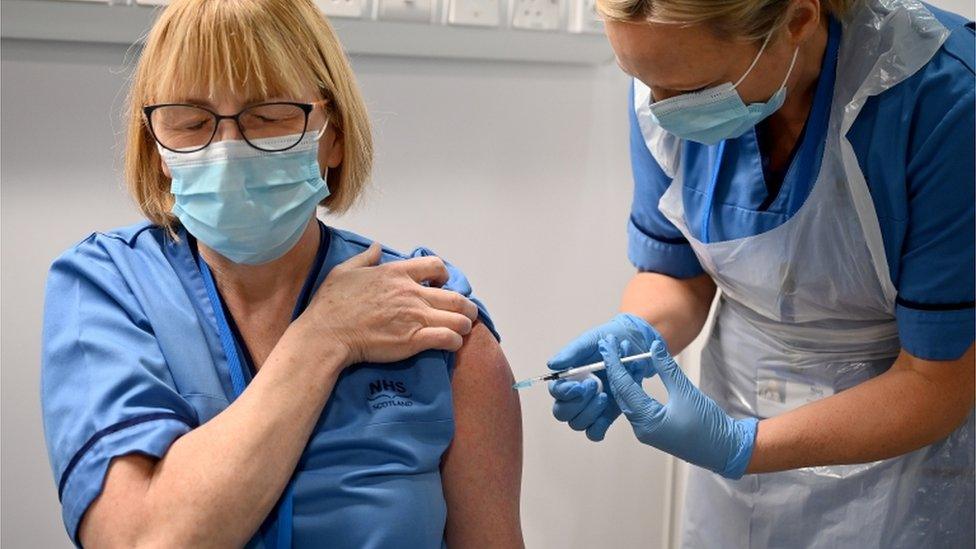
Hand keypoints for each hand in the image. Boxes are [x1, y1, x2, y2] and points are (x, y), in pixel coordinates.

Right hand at [298, 243, 479, 365]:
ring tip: (463, 330)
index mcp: (397, 273)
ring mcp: (415, 317)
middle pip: (455, 296)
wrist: (327, 334)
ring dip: (464, 324)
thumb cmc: (332, 304)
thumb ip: (365, 258)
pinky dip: (454, 341)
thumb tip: (376, 247)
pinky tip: (452, 344)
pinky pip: (447, 338)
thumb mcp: (345, 271)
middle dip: (466, 306)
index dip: (444, 275)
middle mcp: (411, 293)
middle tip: (466, 313)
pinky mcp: (414, 340)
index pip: (435, 265)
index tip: (443, 284)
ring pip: (457, 318)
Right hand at [547, 314, 660, 440]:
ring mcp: (590, 407)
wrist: (634, 344)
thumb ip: (571, 353)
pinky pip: (595, 432)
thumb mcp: (589, 341)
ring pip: (578, 424)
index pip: (556, 392)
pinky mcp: (605, 416)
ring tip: (606, 395)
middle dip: (577, 403)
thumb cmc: (608, 340)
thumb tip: (552, 364)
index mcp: (568, 378)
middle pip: (562, 413)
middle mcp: (575, 395)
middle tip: (595, 386)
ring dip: (590, 412)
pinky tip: (608, 409)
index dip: (564, 392)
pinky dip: (600, 426)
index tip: (579, 385)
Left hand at [601, 335, 757, 478]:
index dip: (614, 362)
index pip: (623, 386)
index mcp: (647, 421)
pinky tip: (637, 371)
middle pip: (621, 393)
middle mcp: (641, 428)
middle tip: (612, 344)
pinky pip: (638, 404)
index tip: (608, 344)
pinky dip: (635, 387)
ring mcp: (647, 430)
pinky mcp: (654, 428)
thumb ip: (666, 368)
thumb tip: (653, 346)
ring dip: (626, 376)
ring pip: (628, 398)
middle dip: (616, 367)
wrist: (725, 449)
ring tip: (626, 353)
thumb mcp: (686, 391)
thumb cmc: (709, 426)